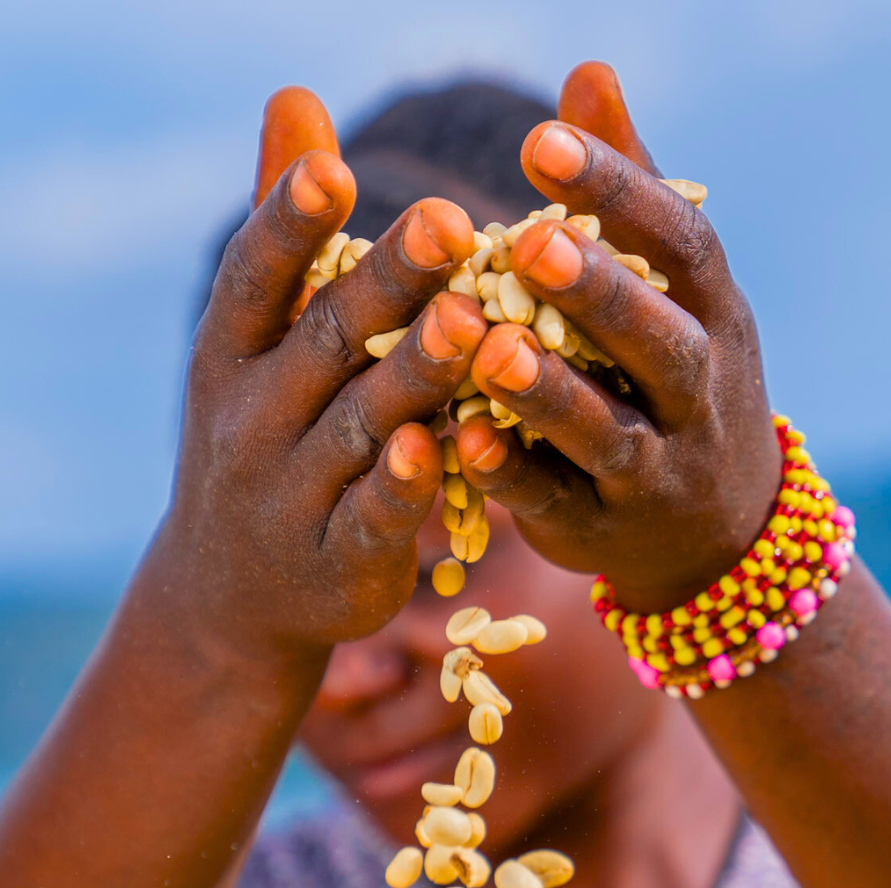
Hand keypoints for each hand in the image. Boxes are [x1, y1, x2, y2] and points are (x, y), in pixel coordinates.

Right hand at [154, 91, 484, 667]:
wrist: (233, 594)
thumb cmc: (263, 441)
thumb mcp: (254, 348)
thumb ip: (287, 237)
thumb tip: (299, 101)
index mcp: (233, 357)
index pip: (255, 280)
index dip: (286, 224)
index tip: (332, 169)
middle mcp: (253, 421)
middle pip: (324, 343)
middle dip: (386, 285)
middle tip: (449, 226)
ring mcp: (292, 496)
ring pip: (359, 427)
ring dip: (412, 377)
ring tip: (469, 325)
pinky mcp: (339, 562)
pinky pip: (375, 518)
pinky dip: (402, 486)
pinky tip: (437, 447)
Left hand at [456, 63, 779, 614]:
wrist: (717, 537)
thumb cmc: (676, 383)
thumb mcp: (673, 294)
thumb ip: (628, 193)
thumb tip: (586, 76)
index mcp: (712, 317)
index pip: (681, 245)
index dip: (620, 192)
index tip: (542, 140)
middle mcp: (697, 395)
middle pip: (658, 342)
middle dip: (600, 293)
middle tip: (530, 239)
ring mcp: (657, 472)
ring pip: (609, 433)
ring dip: (553, 395)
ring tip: (494, 348)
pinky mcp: (603, 531)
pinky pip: (558, 505)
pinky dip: (513, 477)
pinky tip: (461, 439)